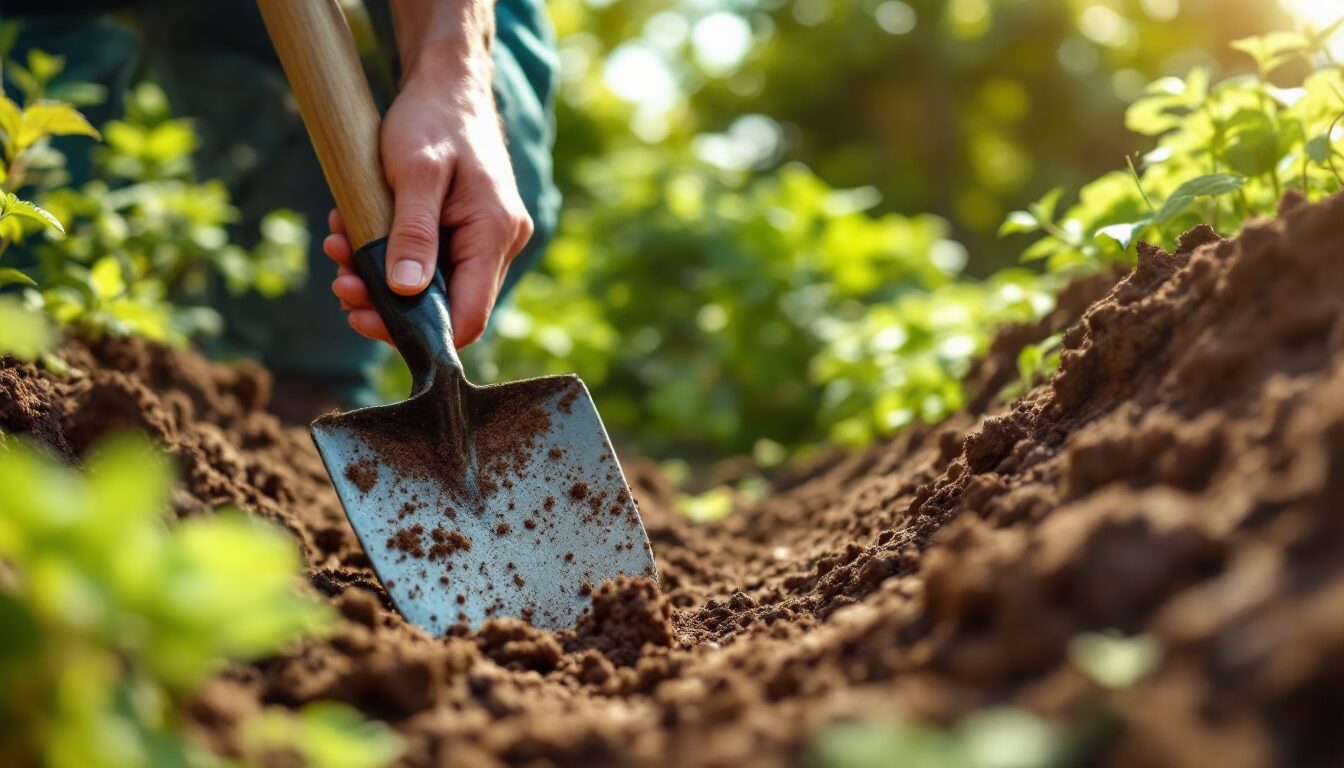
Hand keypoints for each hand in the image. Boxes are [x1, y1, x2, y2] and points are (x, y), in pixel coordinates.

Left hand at [323, 54, 533, 347]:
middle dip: (387, 302)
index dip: (420, 333)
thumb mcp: (416, 171)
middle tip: (341, 284)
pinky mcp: (468, 233)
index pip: (468, 316)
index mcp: (495, 232)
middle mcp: (501, 243)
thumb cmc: (432, 118)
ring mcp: (487, 239)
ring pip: (434, 287)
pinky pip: (430, 263)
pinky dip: (390, 256)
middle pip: (448, 307)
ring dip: (380, 278)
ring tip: (339, 248)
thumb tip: (406, 292)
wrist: (446, 84)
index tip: (365, 321)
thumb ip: (413, 232)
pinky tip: (356, 234)